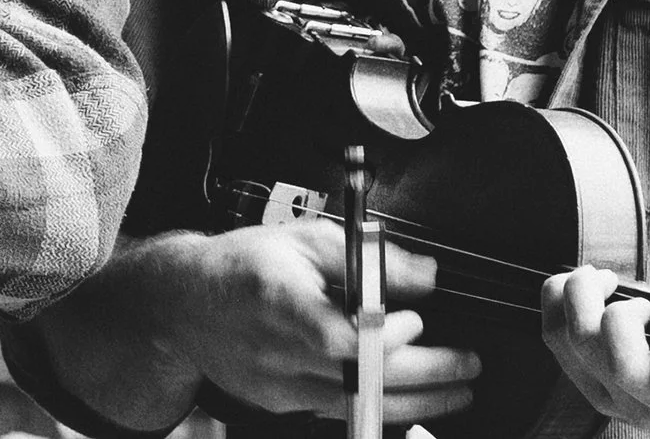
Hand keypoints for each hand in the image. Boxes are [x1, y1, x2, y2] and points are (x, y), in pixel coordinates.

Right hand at [149, 221, 478, 424]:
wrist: (182, 303)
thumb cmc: (244, 264)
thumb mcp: (305, 238)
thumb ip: (369, 257)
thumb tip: (427, 276)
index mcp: (282, 301)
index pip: (341, 337)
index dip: (385, 337)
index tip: (418, 320)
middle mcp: (277, 351)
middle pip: (360, 379)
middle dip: (425, 377)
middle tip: (466, 368)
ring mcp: (276, 385)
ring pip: (355, 405)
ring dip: (413, 402)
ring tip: (454, 392)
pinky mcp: (277, 404)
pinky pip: (336, 410)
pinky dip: (374, 405)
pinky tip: (406, 396)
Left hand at [542, 264, 649, 434]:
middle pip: (619, 368)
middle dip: (620, 315)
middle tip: (641, 297)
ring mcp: (621, 400)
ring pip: (577, 349)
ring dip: (583, 299)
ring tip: (605, 279)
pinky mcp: (589, 380)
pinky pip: (555, 339)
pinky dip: (559, 300)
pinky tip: (587, 284)